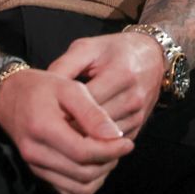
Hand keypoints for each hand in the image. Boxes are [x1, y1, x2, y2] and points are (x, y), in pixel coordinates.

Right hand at [0, 67, 132, 193]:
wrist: (9, 97)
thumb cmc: (42, 88)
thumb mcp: (68, 87)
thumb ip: (92, 112)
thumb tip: (116, 135)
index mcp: (42, 128)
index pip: (83, 152)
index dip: (111, 151)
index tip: (127, 142)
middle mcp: (35, 152)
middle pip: (83, 173)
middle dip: (108, 162)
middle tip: (120, 146)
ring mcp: (35, 166)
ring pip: (79, 188)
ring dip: (100, 176)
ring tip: (108, 155)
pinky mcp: (38, 174)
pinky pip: (69, 193)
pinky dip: (87, 185)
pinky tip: (94, 166)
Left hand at [47, 31, 163, 139]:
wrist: (152, 56)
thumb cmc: (114, 49)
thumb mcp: (87, 48)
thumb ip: (64, 65)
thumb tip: (42, 85)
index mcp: (120, 74)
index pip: (86, 103)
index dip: (63, 111)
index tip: (43, 116)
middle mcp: (133, 97)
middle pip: (95, 124)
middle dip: (70, 129)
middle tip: (46, 133)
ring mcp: (139, 115)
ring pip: (104, 139)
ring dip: (82, 141)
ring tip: (58, 141)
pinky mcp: (140, 126)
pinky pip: (114, 144)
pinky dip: (96, 145)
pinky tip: (77, 143)